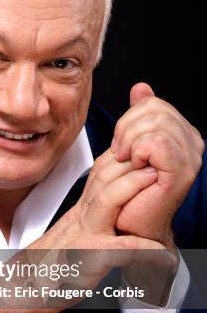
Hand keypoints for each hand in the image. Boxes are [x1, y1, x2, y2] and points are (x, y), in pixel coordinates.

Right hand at [0, 149, 167, 312]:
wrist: (26, 288)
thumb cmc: (52, 264)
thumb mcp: (72, 234)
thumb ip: (90, 219)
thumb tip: (110, 211)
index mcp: (80, 212)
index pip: (98, 176)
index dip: (118, 160)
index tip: (138, 149)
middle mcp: (80, 218)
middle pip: (101, 180)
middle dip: (128, 164)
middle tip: (153, 156)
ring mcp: (84, 236)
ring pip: (105, 202)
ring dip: (131, 187)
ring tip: (156, 180)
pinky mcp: (90, 259)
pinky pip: (120, 250)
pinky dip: (145, 250)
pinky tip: (163, 254)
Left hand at [112, 83, 204, 246]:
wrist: (130, 224)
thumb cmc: (129, 191)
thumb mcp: (130, 146)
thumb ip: (138, 118)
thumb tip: (141, 88)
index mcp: (181, 133)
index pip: (152, 103)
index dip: (128, 120)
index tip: (121, 145)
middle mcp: (191, 142)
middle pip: (154, 108)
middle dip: (126, 129)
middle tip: (121, 155)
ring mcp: (190, 157)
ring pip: (154, 123)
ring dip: (130, 143)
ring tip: (129, 163)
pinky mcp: (182, 171)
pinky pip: (157, 142)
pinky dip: (138, 152)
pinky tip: (136, 166)